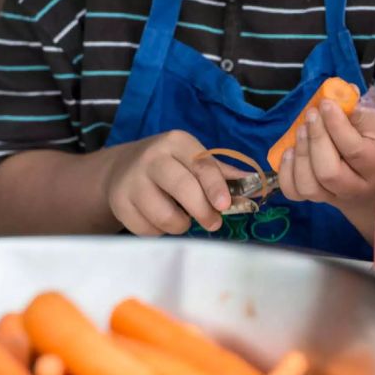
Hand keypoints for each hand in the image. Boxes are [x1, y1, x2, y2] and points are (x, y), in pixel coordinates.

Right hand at [103, 130, 245, 235]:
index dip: (215, 186)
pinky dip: (159, 231)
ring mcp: (132, 181)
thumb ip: (222, 173)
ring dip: (180, 225)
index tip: (225, 205)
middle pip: (182, 188)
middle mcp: (152, 158)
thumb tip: (255, 184)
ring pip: (165, 216)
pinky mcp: (120, 204)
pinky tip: (159, 220)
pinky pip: (148, 230)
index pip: (200, 165)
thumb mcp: (193, 160)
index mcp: (176, 143)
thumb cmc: (170, 166)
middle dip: (203, 211)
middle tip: (213, 223)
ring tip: (182, 218)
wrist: (120, 169)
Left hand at [277, 99, 374, 242]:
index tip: (326, 104)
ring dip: (300, 155)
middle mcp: (357, 187)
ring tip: (300, 131)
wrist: (374, 183)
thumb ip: (357, 112)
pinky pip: (295, 192)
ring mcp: (335, 197)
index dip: (336, 125)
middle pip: (329, 172)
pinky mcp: (317, 200)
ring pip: (309, 186)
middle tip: (311, 116)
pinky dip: (286, 172)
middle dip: (315, 140)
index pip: (354, 150)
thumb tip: (341, 91)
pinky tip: (289, 152)